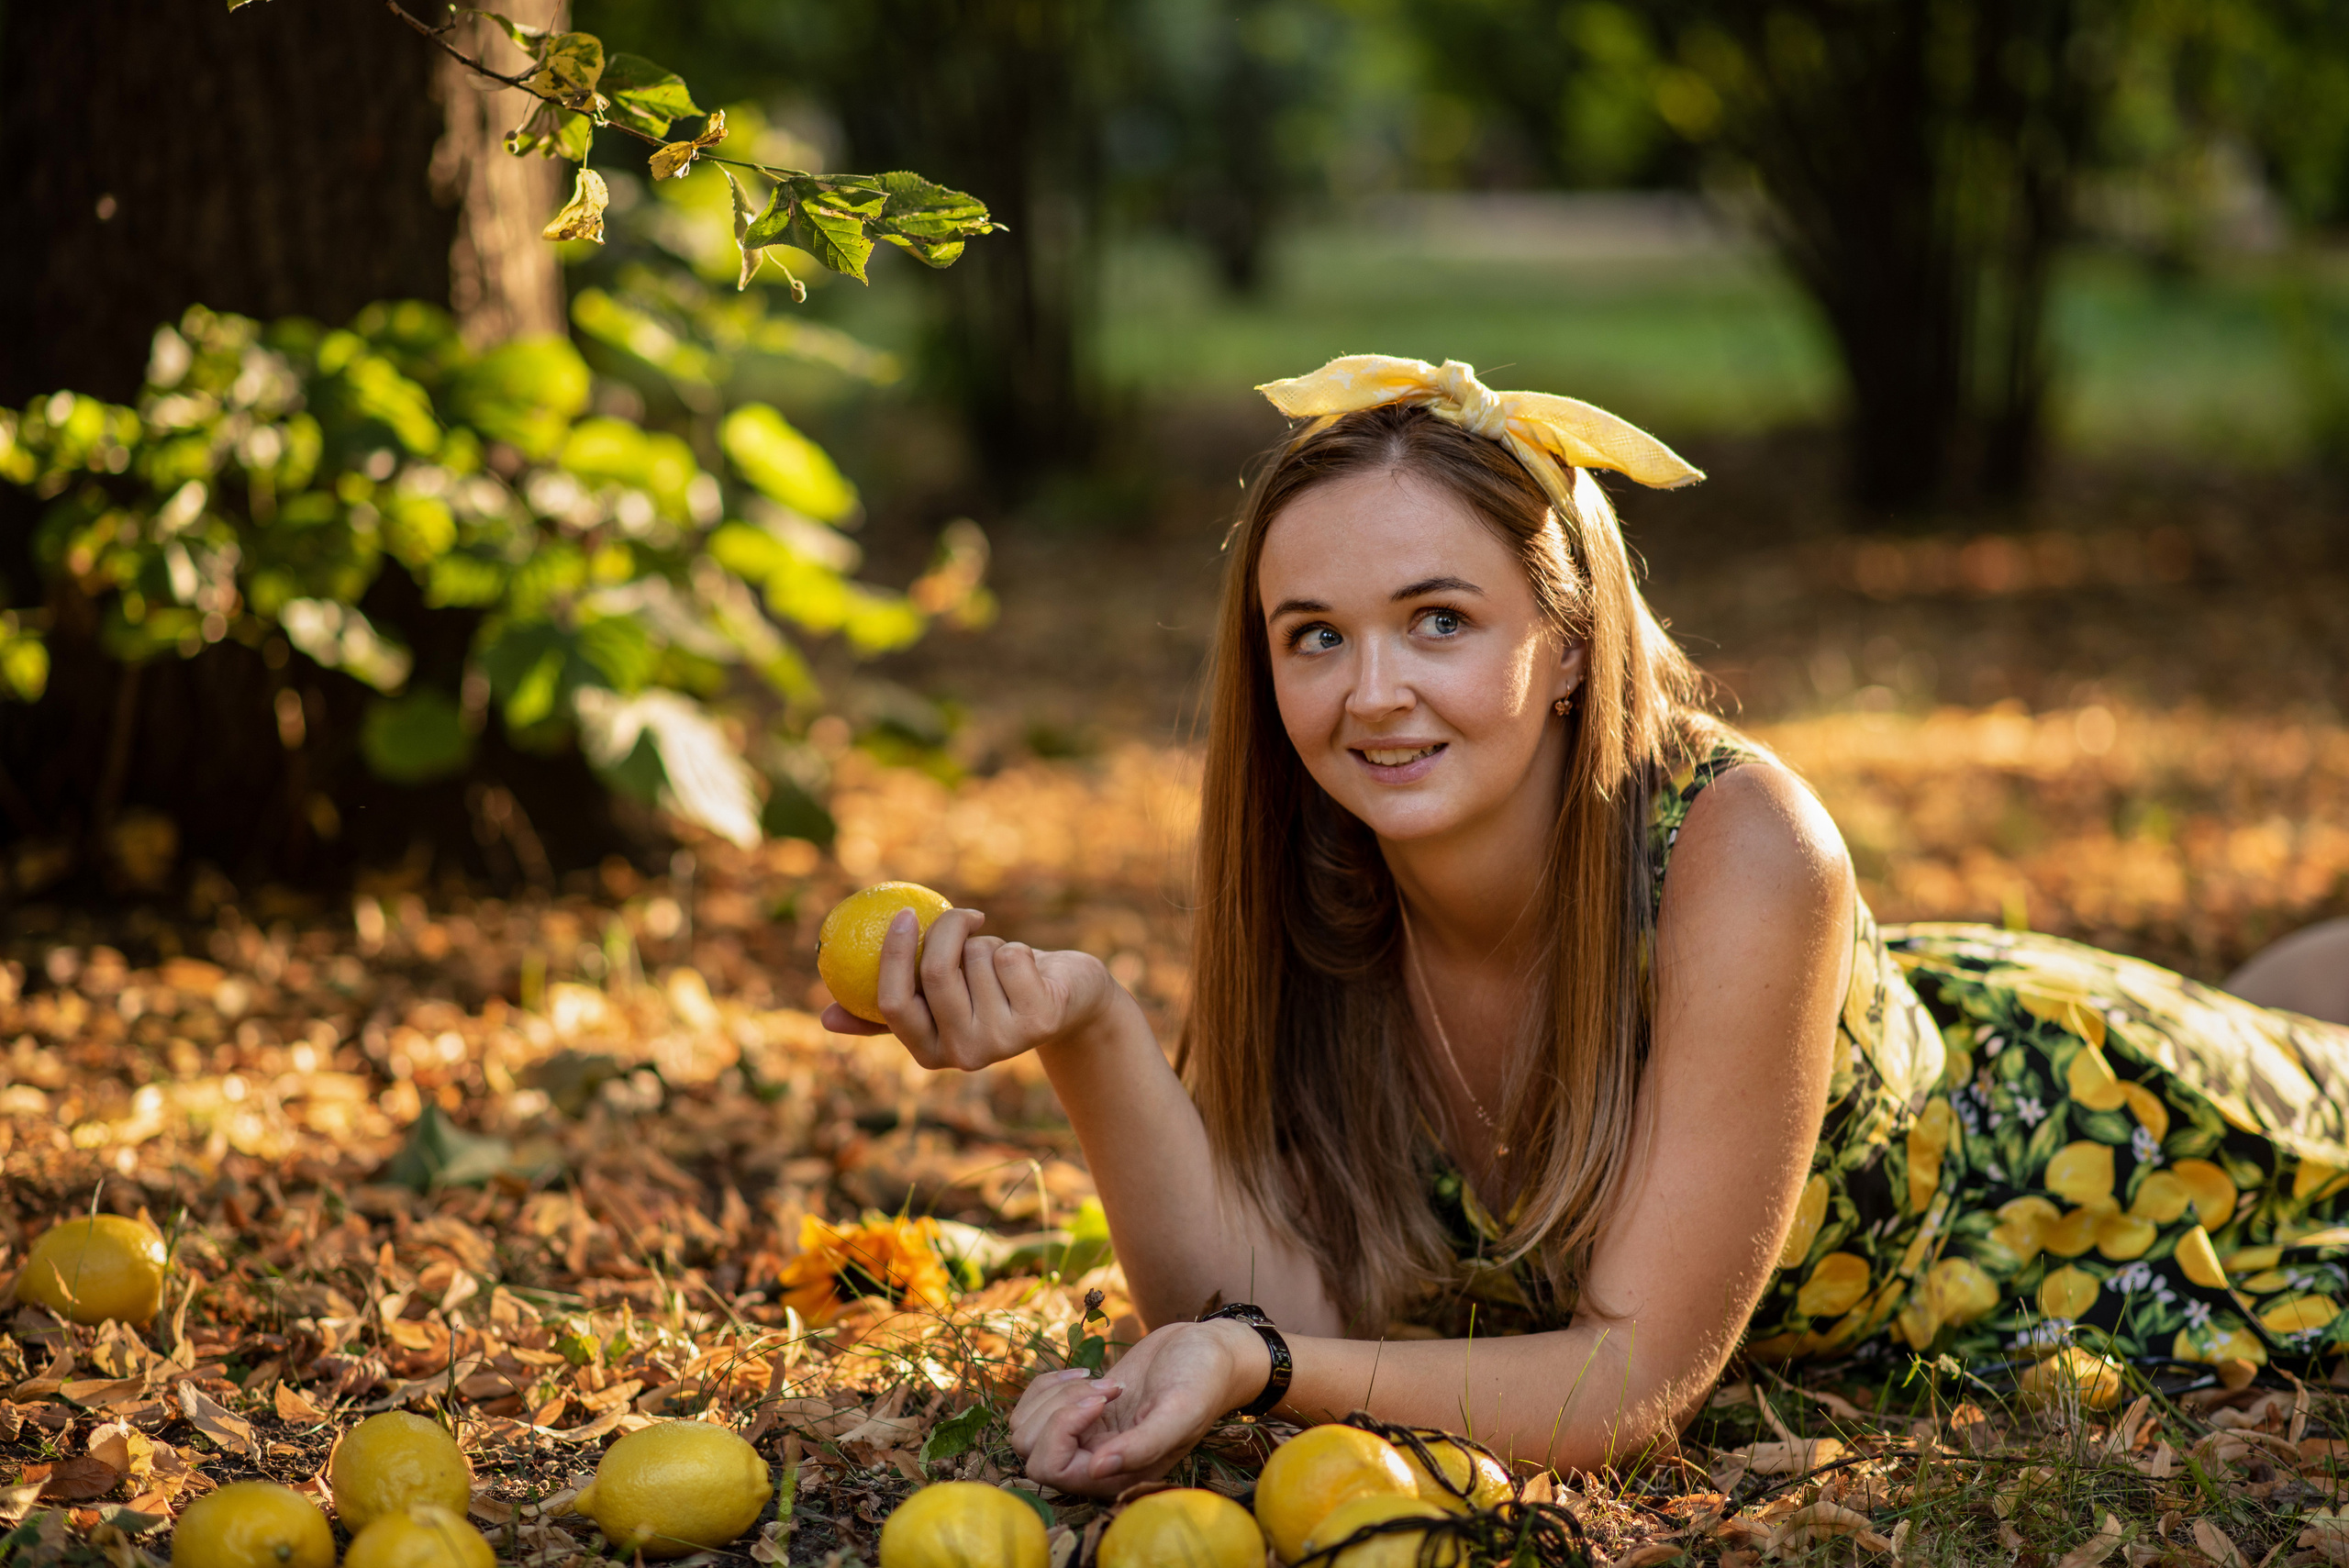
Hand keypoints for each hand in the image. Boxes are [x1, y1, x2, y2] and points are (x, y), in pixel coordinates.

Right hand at [819, 907, 1117, 1070]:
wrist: (1063, 1001)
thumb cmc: (988, 992)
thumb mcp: (939, 999)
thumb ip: (892, 1004)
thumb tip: (825, 1018)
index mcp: (929, 1052)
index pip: (894, 1003)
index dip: (894, 955)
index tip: (904, 914)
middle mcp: (964, 1055)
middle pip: (936, 973)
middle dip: (948, 930)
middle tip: (961, 913)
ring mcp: (1004, 1042)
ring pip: (977, 959)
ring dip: (989, 944)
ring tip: (1001, 963)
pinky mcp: (1039, 1021)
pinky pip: (1010, 957)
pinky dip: (1016, 948)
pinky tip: (1028, 968)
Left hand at [1008, 1319, 1269, 1495]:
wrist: (1208, 1350)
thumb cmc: (1202, 1379)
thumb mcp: (1181, 1409)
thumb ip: (1143, 1444)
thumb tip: (1096, 1469)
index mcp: (1120, 1474)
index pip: (1052, 1470)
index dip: (1063, 1429)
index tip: (1102, 1396)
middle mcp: (1096, 1463)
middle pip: (1031, 1451)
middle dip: (1059, 1409)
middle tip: (1106, 1387)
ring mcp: (1085, 1437)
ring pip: (1026, 1429)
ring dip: (1054, 1395)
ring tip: (1099, 1380)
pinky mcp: (1078, 1412)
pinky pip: (1033, 1406)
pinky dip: (1049, 1382)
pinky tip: (1085, 1372)